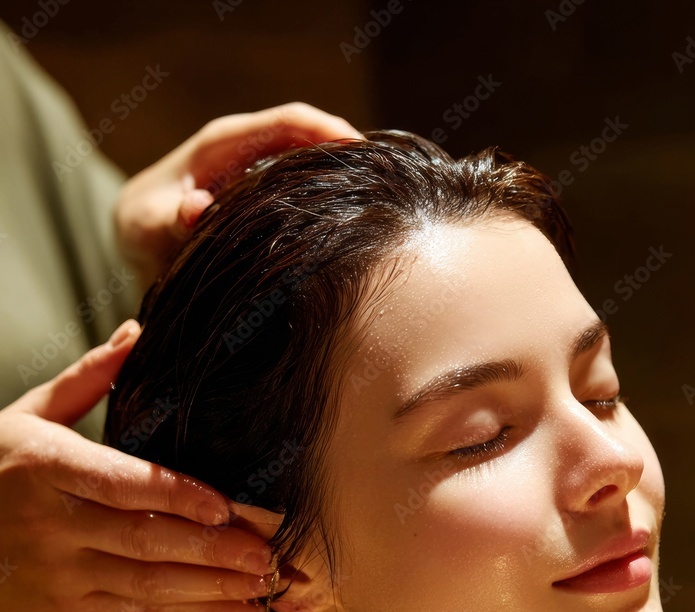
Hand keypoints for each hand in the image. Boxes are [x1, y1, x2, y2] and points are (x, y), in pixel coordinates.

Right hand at [0, 320, 276, 611]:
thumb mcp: (27, 414)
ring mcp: (61, 571)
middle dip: (215, 552)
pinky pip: (141, 611)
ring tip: (267, 589)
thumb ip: (87, 379)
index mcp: (46, 466)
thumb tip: (136, 332)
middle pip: (148, 540)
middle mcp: (54, 523)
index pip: (123, 483)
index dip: (178, 496)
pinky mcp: (70, 605)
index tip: (228, 506)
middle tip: (271, 554)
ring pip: (150, 584)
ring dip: (215, 590)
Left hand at [115, 102, 362, 286]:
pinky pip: (306, 185)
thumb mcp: (147, 227)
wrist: (137, 236)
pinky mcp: (267, 191)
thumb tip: (195, 210)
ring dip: (345, 176)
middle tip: (388, 184)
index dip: (328, 130)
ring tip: (381, 202)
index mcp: (225, 143)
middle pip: (313, 135)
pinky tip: (352, 222)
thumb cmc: (142, 228)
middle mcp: (249, 147)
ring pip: (314, 160)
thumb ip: (169, 221)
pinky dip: (331, 196)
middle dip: (351, 153)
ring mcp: (261, 168)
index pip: (289, 121)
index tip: (361, 152)